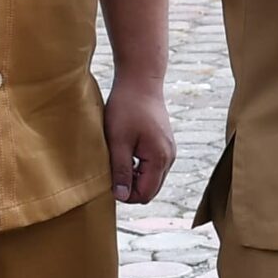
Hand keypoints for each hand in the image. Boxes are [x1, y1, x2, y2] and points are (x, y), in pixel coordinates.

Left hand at [103, 79, 175, 204]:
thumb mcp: (118, 141)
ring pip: (151, 178)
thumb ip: (120, 170)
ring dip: (134, 176)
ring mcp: (168, 151)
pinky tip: (125, 151)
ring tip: (117, 158)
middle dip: (130, 187)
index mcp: (159, 159)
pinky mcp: (164, 144)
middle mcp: (169, 157)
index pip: (145, 194)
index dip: (125, 195)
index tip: (107, 180)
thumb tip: (121, 196)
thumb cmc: (127, 108)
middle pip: (150, 189)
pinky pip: (153, 166)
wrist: (141, 81)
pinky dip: (139, 166)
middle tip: (111, 169)